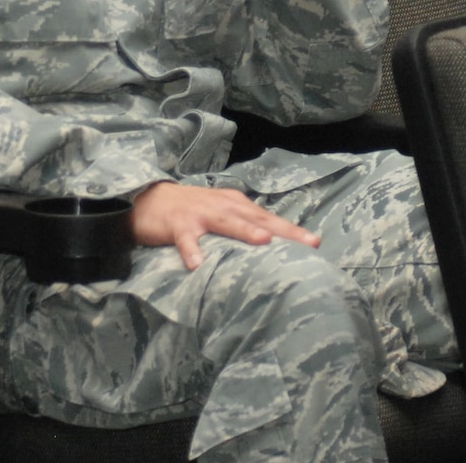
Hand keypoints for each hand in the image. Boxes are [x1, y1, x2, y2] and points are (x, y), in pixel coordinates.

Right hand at [131, 181, 319, 269]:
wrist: (149, 199)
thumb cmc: (191, 212)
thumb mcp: (221, 215)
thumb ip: (243, 229)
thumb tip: (272, 251)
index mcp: (237, 205)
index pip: (269, 219)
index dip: (292, 231)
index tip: (316, 243)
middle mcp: (223, 206)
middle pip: (257, 219)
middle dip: (283, 230)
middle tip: (308, 243)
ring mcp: (201, 213)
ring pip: (226, 222)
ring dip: (245, 230)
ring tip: (263, 242)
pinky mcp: (177, 223)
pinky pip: (186, 239)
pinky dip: (192, 250)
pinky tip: (197, 265)